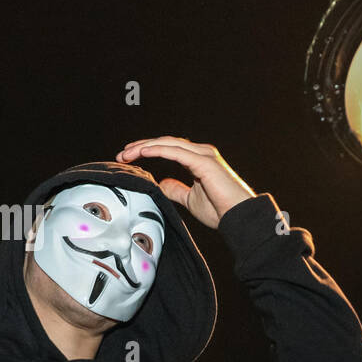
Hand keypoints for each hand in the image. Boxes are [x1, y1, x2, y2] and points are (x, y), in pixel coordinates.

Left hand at [116, 137, 255, 227]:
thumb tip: (162, 184)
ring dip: (145, 146)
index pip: (168, 148)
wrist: (239, 218)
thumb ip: (176, 190)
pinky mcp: (203, 162)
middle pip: (165, 142)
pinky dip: (157, 150)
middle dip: (141, 147)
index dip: (147, 151)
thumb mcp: (190, 200)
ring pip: (168, 143)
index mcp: (199, 160)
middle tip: (122, 154)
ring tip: (127, 153)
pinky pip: (175, 151)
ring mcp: (203, 155)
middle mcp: (201, 153)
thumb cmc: (221, 211)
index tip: (128, 158)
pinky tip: (142, 152)